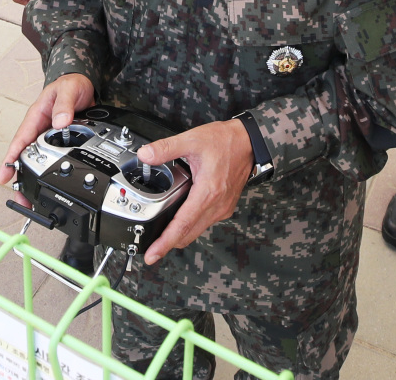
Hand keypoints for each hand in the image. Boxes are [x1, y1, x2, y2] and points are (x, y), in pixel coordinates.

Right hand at [0, 73, 95, 186]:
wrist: (83, 85)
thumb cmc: (71, 84)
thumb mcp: (68, 90)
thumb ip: (64, 105)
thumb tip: (60, 122)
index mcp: (36, 116)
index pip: (20, 139)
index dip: (11, 158)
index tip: (4, 174)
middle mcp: (39, 128)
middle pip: (25, 154)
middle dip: (19, 176)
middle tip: (18, 195)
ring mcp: (47, 135)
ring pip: (36, 158)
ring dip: (32, 176)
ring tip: (29, 197)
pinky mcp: (58, 140)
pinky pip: (50, 156)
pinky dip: (48, 170)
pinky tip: (48, 182)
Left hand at [136, 119, 253, 264]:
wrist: (249, 142)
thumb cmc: (226, 142)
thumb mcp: (192, 140)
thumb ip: (166, 148)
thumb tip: (145, 155)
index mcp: (208, 192)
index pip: (182, 225)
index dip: (164, 243)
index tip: (152, 255)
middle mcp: (217, 205)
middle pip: (188, 235)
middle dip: (168, 243)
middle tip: (150, 248)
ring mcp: (222, 208)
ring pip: (196, 230)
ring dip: (179, 234)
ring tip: (161, 232)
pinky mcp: (224, 207)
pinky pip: (204, 222)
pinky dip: (190, 224)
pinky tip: (180, 215)